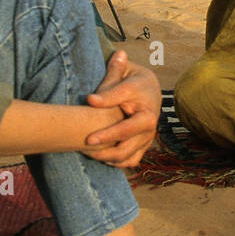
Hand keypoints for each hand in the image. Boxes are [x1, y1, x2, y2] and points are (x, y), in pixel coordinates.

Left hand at [84, 51, 161, 167]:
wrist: (149, 90)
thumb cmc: (133, 80)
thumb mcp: (125, 73)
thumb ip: (112, 75)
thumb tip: (94, 95)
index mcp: (146, 104)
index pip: (125, 111)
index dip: (106, 105)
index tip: (88, 100)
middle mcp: (150, 123)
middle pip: (127, 138)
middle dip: (106, 140)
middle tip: (85, 141)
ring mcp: (147, 137)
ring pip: (127, 154)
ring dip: (106, 156)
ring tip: (86, 151)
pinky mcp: (143, 146)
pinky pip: (130, 161)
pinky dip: (115, 162)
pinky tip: (100, 156)